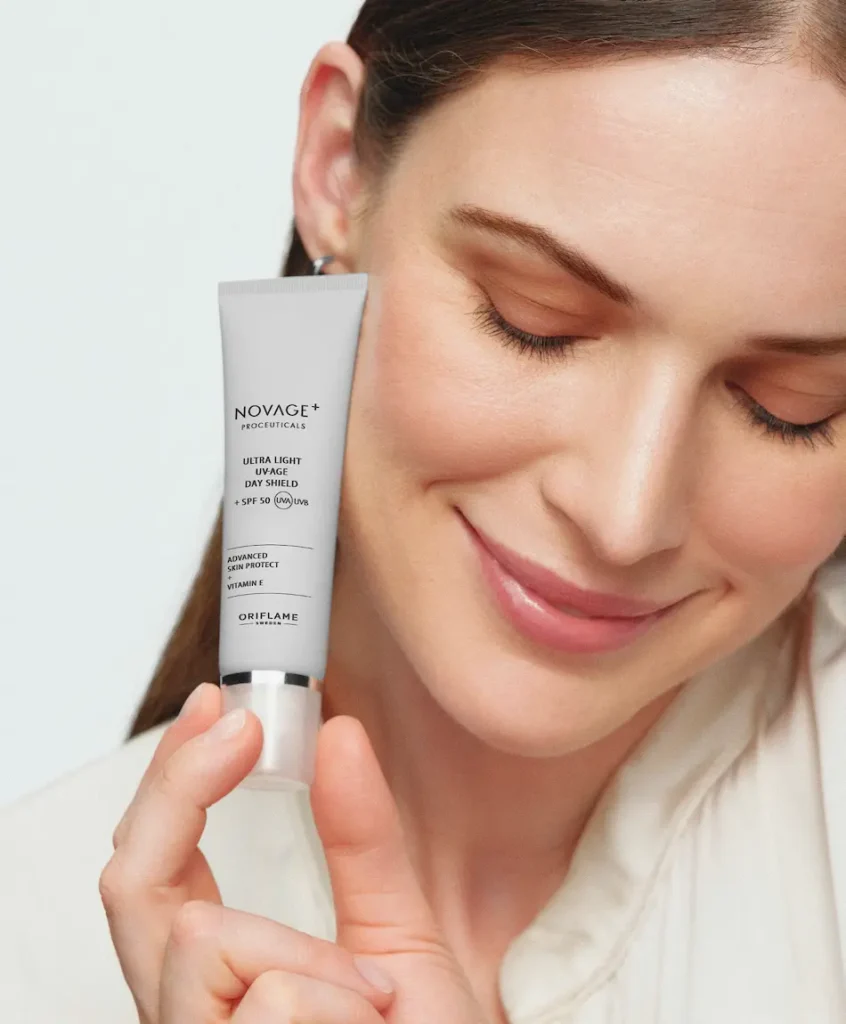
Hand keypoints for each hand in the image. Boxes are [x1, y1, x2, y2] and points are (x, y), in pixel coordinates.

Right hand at [99, 683, 487, 1022]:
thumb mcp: (396, 934)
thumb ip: (361, 839)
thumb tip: (339, 736)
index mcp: (219, 975)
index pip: (154, 866)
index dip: (169, 776)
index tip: (214, 707)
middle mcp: (189, 1013)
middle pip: (129, 886)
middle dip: (180, 787)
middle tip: (238, 731)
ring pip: (202, 940)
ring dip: (303, 951)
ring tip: (363, 997)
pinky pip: (266, 1000)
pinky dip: (333, 1001)